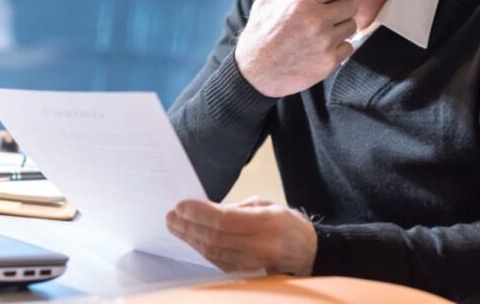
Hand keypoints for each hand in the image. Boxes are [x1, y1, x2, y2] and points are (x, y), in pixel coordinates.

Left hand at [166, 197, 316, 274]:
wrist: (308, 251)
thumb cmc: (286, 222)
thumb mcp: (264, 205)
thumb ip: (235, 208)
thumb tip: (204, 211)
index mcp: (267, 223)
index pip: (224, 219)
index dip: (199, 213)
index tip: (181, 205)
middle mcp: (261, 246)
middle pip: (214, 237)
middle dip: (189, 226)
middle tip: (171, 216)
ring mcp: (254, 263)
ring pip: (213, 252)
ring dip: (190, 238)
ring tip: (175, 226)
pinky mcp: (247, 274)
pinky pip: (218, 261)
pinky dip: (201, 249)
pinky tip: (190, 239)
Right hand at [234, 0, 375, 96]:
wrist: (256, 72)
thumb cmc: (260, 33)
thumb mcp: (264, 1)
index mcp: (303, 1)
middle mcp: (317, 19)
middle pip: (350, 5)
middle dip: (342, 7)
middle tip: (328, 13)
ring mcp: (325, 42)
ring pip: (351, 26)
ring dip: (341, 27)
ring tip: (322, 32)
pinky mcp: (329, 61)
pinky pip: (348, 47)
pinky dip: (339, 47)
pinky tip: (321, 48)